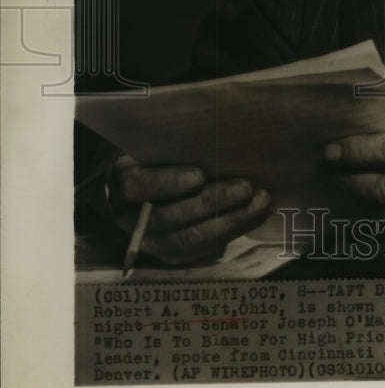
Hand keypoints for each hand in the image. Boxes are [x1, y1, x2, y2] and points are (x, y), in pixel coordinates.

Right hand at [107, 155, 270, 264]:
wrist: (144, 182)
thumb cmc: (157, 153)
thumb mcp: (155, 144)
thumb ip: (174, 144)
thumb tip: (214, 133)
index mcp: (121, 182)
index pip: (138, 185)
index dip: (167, 182)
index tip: (198, 175)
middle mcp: (129, 217)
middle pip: (167, 217)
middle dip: (210, 203)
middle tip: (245, 188)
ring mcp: (150, 240)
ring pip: (188, 239)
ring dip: (229, 221)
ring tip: (260, 201)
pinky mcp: (173, 253)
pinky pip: (203, 249)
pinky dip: (234, 229)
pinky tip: (257, 213)